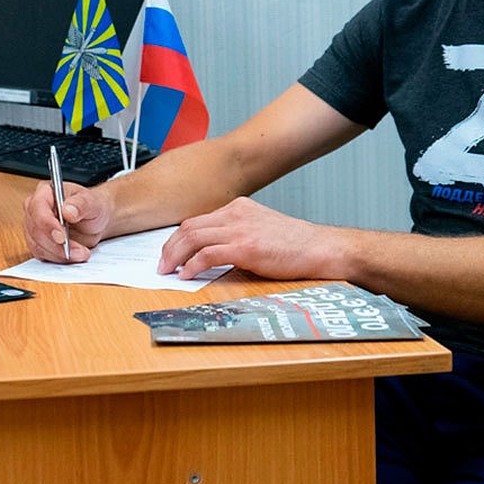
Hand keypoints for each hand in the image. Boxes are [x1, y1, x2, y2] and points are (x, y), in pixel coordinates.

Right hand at [21, 180, 112, 262]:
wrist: (95, 221)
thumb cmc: (91, 207)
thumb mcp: (92, 202)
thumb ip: (81, 204)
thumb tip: (67, 211)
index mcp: (45, 192)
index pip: (38, 207)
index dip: (47, 224)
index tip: (62, 237)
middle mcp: (35, 209)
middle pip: (35, 230)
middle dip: (56, 244)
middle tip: (78, 250)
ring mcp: (34, 227)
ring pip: (37, 245)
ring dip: (59, 254)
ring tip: (81, 253)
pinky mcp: (38, 243)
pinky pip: (42, 254)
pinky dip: (58, 258)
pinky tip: (72, 256)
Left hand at [157, 196, 342, 280]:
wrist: (322, 248)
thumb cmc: (295, 245)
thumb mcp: (260, 229)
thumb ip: (236, 234)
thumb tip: (209, 253)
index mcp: (238, 207)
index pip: (197, 220)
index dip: (178, 238)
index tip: (169, 253)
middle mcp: (235, 213)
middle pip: (188, 227)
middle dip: (170, 248)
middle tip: (161, 265)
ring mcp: (240, 229)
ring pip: (193, 238)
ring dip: (175, 257)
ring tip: (167, 272)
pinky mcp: (246, 247)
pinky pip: (207, 255)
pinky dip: (192, 266)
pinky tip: (186, 276)